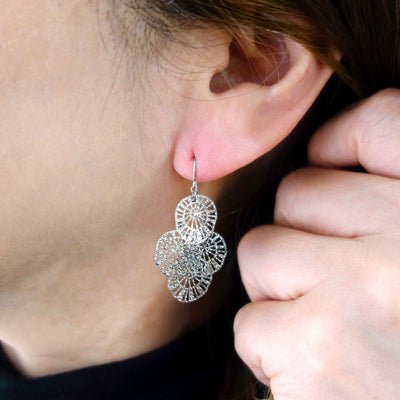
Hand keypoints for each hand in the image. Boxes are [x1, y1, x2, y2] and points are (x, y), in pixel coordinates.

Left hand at [234, 89, 399, 398]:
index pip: (383, 125)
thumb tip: (324, 164)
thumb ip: (385, 213)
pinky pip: (250, 319)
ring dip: (277, 290)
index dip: (340, 137)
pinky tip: (314, 372)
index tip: (325, 159)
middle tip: (333, 283)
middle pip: (299, 193)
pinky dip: (269, 346)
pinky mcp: (316, 348)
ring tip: (323, 330)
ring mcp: (361, 289)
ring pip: (261, 249)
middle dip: (298, 235)